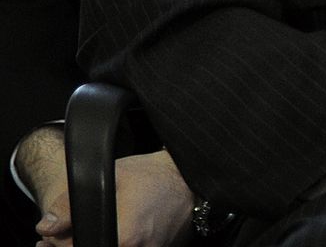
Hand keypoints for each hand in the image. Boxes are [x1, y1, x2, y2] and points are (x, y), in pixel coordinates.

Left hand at [19, 128, 192, 246]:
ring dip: (98, 241)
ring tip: (101, 225)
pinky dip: (119, 243)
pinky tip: (118, 229)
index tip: (56, 233)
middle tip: (70, 231)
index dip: (61, 243)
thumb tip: (46, 226)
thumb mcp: (109, 177)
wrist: (190, 177)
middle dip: (77, 244)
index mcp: (126, 237)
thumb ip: (71, 204)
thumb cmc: (152, 174)